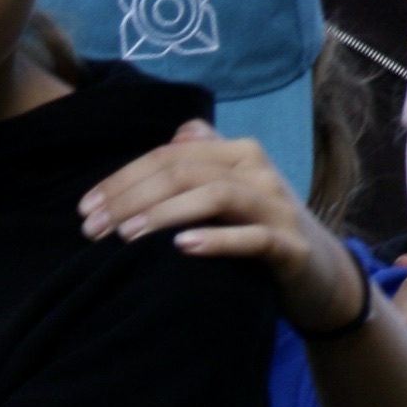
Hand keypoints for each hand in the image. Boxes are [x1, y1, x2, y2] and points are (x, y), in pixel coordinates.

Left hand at [78, 126, 360, 334]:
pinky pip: (252, 238)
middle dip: (131, 197)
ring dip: (165, 213)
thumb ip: (205, 159)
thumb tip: (177, 134)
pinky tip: (182, 247)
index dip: (122, 179)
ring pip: (215, 195)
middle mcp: (256, 170)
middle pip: (184, 170)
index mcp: (235, 152)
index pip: (167, 156)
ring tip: (126, 234)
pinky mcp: (288, 245)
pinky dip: (217, 240)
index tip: (85, 209)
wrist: (321, 273)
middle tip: (93, 229)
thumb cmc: (260, 229)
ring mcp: (274, 205)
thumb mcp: (231, 190)